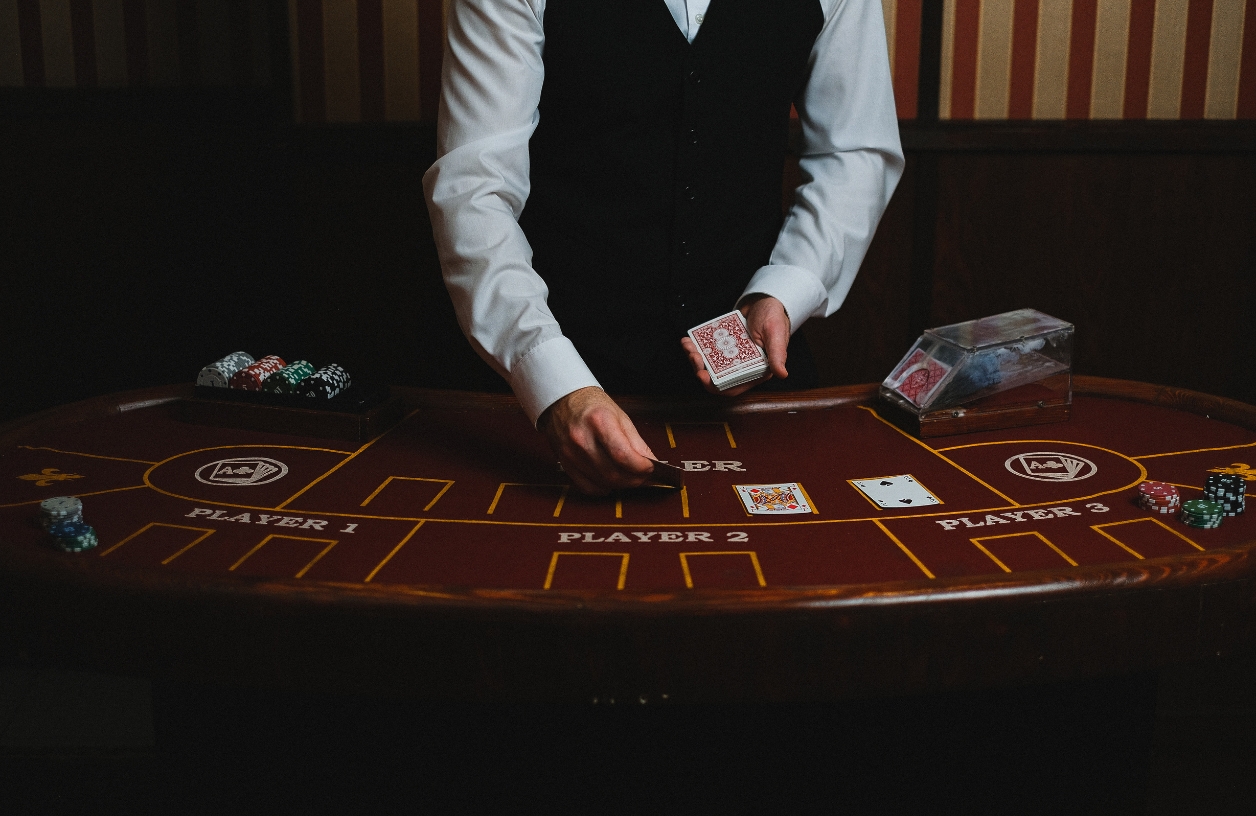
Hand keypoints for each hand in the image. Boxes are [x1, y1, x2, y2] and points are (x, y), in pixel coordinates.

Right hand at [538, 386, 656, 494]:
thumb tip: (651, 463)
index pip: (623, 455)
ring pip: (602, 482)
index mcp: (599, 421)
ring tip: (631, 477)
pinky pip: (587, 486)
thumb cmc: (592, 405)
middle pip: (613, 473)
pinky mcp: (565, 463)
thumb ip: (636, 442)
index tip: (650, 468)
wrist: (562, 401)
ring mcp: (571, 453)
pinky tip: (611, 482)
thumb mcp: (620, 415)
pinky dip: (603, 488)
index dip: (641, 467)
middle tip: (644, 476)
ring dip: (621, 484)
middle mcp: (582, 438)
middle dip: (634, 479)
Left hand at [680, 295, 790, 395]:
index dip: (716, 386)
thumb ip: (777, 353)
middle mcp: (742, 367)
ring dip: (695, 358)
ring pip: (708, 365)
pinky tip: (688, 340)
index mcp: (757, 371)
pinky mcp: (723, 346)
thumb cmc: (774, 317)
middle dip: (700, 369)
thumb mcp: (776, 334)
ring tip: (688, 345)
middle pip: (716, 378)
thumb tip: (782, 374)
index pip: (733, 387)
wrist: (764, 301)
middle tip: (693, 355)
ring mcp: (731, 357)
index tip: (702, 375)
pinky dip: (696, 347)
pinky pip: (706, 351)